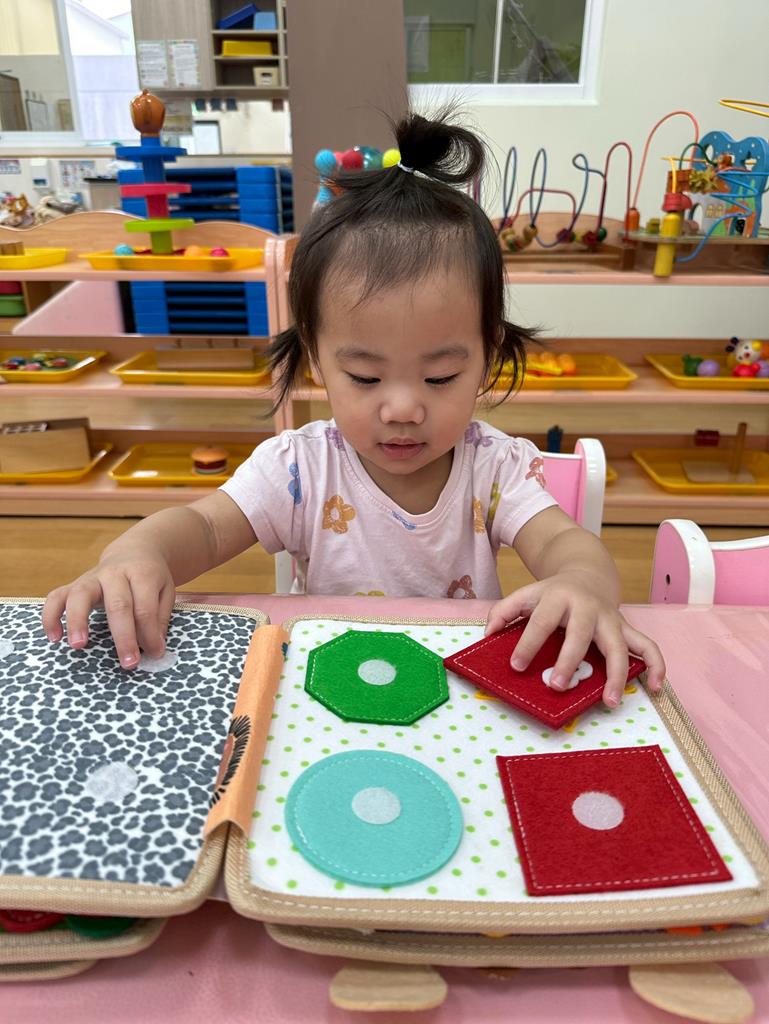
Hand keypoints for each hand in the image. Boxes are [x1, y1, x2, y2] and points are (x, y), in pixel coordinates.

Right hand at [42, 555, 175, 669]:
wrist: (133, 551)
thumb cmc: (150, 576)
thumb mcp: (165, 591)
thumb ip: (159, 618)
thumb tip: (153, 648)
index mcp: (142, 573)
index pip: (145, 608)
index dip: (149, 633)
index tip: (154, 653)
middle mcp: (115, 573)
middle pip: (118, 604)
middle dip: (123, 637)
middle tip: (128, 663)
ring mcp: (92, 577)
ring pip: (80, 595)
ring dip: (78, 621)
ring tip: (79, 646)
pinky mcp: (74, 583)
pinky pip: (56, 597)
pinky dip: (51, 616)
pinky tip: (54, 637)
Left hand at [485, 570, 665, 706]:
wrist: (587, 572)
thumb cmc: (552, 593)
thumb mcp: (525, 594)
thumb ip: (504, 612)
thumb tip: (488, 634)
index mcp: (558, 597)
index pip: (541, 621)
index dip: (528, 643)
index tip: (515, 666)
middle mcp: (587, 607)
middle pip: (580, 633)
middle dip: (570, 660)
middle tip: (558, 686)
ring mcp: (611, 618)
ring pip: (619, 644)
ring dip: (617, 673)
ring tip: (610, 701)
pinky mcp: (626, 628)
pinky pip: (647, 646)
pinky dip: (656, 665)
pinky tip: (655, 688)